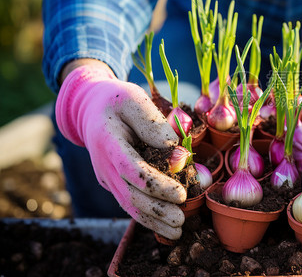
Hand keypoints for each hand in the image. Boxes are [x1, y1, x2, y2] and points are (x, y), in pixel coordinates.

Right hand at [56, 62, 186, 238]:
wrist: (92, 108)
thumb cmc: (117, 100)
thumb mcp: (134, 99)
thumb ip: (152, 122)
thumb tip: (173, 149)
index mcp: (108, 141)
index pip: (131, 169)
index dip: (156, 185)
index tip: (181, 194)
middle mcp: (104, 164)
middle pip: (130, 194)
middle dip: (157, 210)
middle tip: (182, 219)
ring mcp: (107, 176)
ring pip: (129, 204)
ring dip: (153, 220)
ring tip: (177, 231)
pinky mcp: (114, 182)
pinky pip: (129, 202)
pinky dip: (147, 217)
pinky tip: (165, 227)